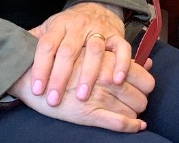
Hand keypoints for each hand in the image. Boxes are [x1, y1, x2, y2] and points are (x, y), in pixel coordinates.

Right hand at [10, 52, 154, 131]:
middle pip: (140, 95)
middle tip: (134, 103)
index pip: (144, 78)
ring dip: (134, 114)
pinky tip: (135, 126)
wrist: (29, 73)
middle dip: (140, 102)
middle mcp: (107, 77)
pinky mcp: (87, 113)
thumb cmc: (62, 59)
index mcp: (109, 60)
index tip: (140, 90)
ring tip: (130, 114)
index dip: (146, 86)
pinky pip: (118, 122)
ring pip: (131, 109)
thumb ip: (123, 57)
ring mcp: (98, 96)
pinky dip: (130, 126)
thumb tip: (148, 63)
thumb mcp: (93, 51)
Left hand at [28, 2, 128, 105]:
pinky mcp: (117, 36)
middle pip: (68, 51)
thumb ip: (34, 41)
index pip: (47, 45)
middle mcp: (78, 26)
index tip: (37, 90)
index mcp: (58, 25)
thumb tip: (12, 55)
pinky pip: (122, 49)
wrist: (97, 8)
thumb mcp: (50, 29)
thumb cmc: (69, 27)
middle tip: (54, 99)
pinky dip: (121, 64)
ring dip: (88, 74)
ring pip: (94, 51)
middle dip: (60, 77)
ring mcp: (99, 30)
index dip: (41, 67)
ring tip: (81, 96)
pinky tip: (117, 81)